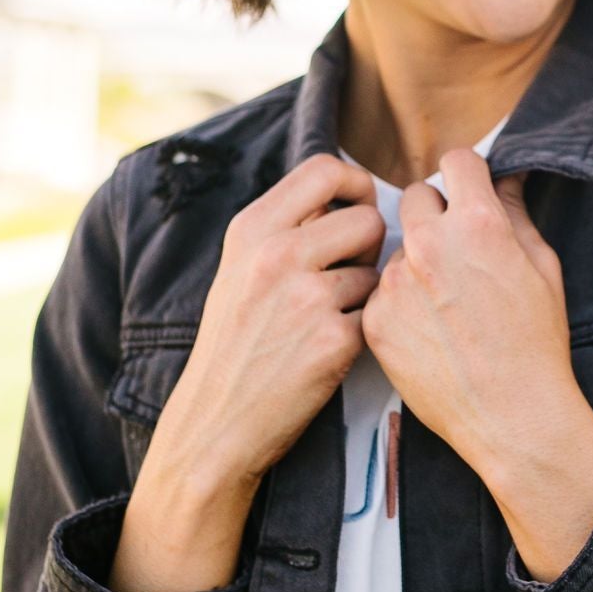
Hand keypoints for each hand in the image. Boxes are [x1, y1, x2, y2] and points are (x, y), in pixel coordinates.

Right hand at [112, 154, 384, 591]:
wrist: (215, 422)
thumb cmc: (233, 345)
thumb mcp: (239, 270)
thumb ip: (285, 229)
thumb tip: (347, 195)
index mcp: (252, 230)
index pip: (325, 169)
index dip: (357, 182)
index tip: (362, 203)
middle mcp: (278, 255)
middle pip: (368, 219)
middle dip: (372, 246)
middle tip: (352, 271)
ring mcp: (307, 298)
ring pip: (377, 272)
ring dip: (367, 293)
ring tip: (330, 318)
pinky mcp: (334, 341)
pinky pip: (376, 315)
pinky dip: (365, 331)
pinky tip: (332, 349)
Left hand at [361, 151, 592, 581]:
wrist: (512, 416)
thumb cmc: (537, 344)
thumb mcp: (543, 269)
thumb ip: (516, 215)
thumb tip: (504, 179)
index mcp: (477, 224)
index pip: (456, 161)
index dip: (467, 176)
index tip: (469, 192)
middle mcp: (429, 245)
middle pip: (416, 197)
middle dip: (436, 214)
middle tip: (456, 249)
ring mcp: (396, 284)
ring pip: (397, 249)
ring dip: (415, 263)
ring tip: (445, 305)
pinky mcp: (374, 320)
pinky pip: (381, 292)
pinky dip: (399, 304)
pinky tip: (427, 331)